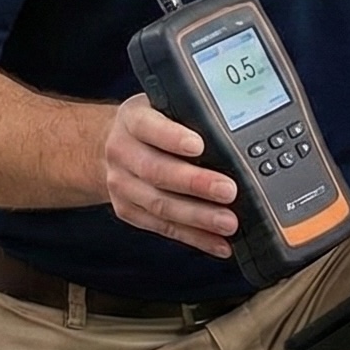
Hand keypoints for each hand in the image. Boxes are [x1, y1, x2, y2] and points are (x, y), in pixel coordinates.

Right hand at [101, 95, 239, 255]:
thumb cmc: (152, 125)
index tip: (199, 146)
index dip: (173, 137)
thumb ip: (188, 116)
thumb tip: (234, 133)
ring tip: (228, 222)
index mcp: (132, 120)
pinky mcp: (129, 210)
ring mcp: (122, 185)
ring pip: (160, 204)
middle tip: (228, 190)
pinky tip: (219, 242)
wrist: (114, 147)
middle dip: (195, 183)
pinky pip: (163, 227)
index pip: (149, 127)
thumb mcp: (163, 107)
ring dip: (198, 217)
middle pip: (157, 171)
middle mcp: (122, 152)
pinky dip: (194, 238)